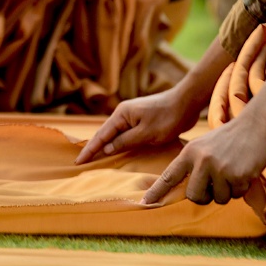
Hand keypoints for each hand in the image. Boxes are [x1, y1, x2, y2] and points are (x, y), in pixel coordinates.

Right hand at [74, 86, 203, 164]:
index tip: (78, 162)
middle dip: (93, 148)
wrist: (187, 102)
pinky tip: (117, 151)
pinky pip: (126, 134)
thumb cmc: (167, 117)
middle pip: (105, 134)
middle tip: (82, 163)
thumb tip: (106, 149)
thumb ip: (125, 142)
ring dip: (106, 146)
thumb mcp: (146, 133)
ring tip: (94, 159)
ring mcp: (133, 117)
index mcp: (122, 114)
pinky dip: (118, 143)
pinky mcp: (142, 121)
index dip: (90, 150)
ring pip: (115, 135)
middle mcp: (124, 114)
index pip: (101, 135)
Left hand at [140, 110, 265, 205]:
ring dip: (227, 190)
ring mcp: (219, 168)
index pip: (168, 176)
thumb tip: (190, 191)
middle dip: (206, 196)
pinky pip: (236, 195)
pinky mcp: (237, 175)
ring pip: (218, 198)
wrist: (254, 123)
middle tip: (216, 184)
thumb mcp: (204, 145)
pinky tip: (244, 169)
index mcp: (189, 152)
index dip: (156, 192)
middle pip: (195, 196)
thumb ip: (194, 164)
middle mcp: (201, 161)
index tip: (144, 203)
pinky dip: (241, 187)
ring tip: (233, 171)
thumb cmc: (229, 137)